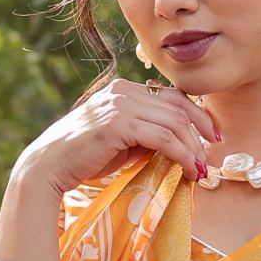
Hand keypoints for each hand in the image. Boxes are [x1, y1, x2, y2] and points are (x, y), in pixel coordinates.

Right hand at [9, 78, 219, 194]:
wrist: (48, 167)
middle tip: (211, 155)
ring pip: (174, 123)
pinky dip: (182, 154)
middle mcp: (123, 91)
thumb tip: (176, 144)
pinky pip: (164, 138)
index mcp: (122, 89)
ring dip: (193, 149)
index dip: (196, 115)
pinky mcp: (119, 124)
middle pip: (177, 107)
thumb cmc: (82, 158)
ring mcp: (121, 105)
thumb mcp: (120, 140)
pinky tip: (188, 169)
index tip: (210, 136)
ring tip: (200, 170)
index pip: (170, 96)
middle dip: (200, 132)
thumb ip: (145, 135)